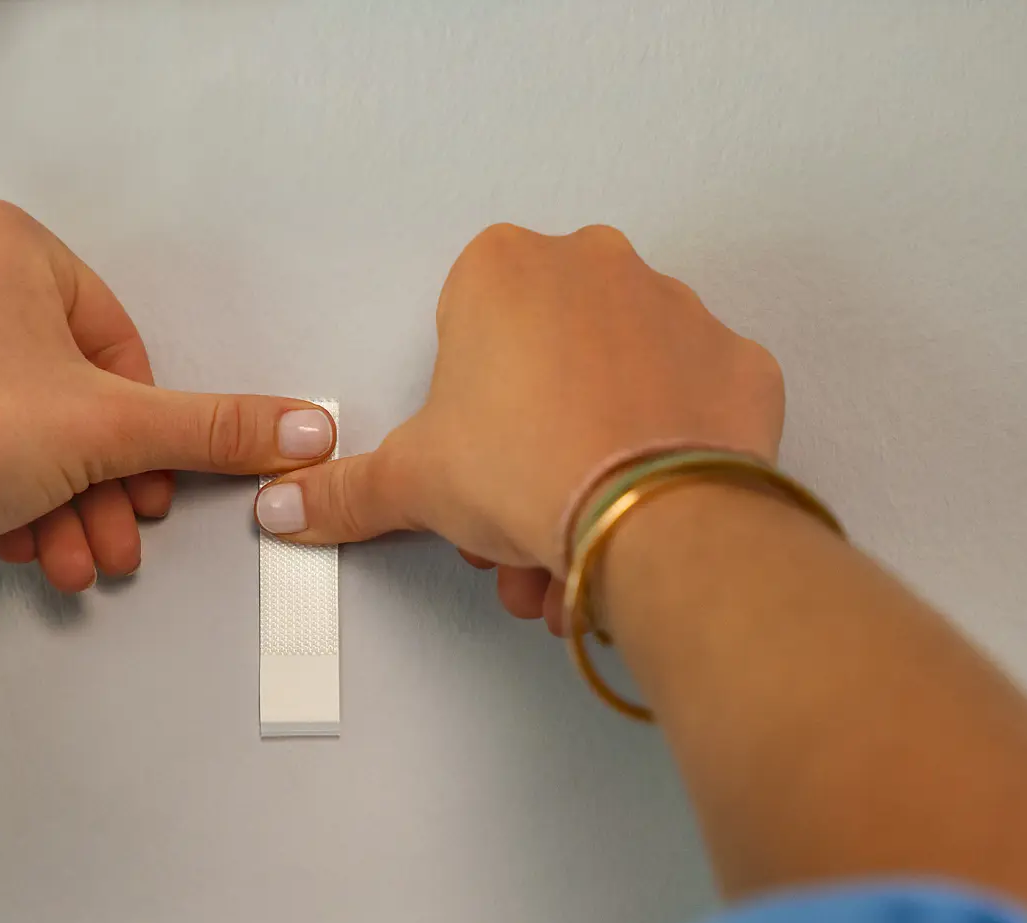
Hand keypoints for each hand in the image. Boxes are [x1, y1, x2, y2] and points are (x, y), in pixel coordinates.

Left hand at [0, 200, 337, 590]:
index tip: (149, 486)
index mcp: (5, 243)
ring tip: (80, 565)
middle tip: (123, 540)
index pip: (114, 337)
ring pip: (21, 426)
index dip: (144, 425)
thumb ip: (215, 430)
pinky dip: (7, 496)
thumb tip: (311, 428)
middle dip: (102, 484)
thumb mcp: (113, 430)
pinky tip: (24, 550)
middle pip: (69, 392)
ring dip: (64, 505)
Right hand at [254, 222, 782, 631]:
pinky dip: (666, 457)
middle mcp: (597, 265)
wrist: (652, 519)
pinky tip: (645, 514)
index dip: (460, 417)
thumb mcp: (413, 484)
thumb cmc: (525, 471)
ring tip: (574, 553)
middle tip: (515, 528)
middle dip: (524, 457)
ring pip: (617, 392)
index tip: (469, 470)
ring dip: (588, 468)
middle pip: (544, 367)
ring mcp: (680, 308)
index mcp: (503, 269)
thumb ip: (346, 491)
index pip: (464, 335)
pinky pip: (693, 407)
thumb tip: (284, 505)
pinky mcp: (741, 364)